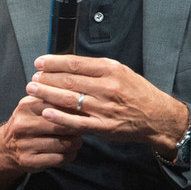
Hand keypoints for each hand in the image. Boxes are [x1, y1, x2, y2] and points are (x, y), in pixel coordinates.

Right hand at [0, 95, 83, 189]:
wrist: (5, 147)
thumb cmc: (27, 122)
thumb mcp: (33, 105)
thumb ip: (52, 98)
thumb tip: (80, 99)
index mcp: (27, 106)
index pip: (59, 106)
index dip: (75, 111)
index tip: (84, 114)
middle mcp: (24, 125)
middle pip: (63, 126)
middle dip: (77, 129)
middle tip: (84, 129)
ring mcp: (25, 144)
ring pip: (63, 144)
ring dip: (75, 144)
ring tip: (77, 141)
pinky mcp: (29, 161)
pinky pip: (58, 159)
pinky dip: (68, 156)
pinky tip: (70, 153)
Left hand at [26, 54, 188, 157]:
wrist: (157, 117)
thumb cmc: (138, 93)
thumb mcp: (121, 72)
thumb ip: (97, 69)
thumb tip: (69, 64)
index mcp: (111, 70)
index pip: (76, 63)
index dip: (54, 62)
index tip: (40, 62)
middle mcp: (108, 87)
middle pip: (69, 80)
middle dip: (47, 78)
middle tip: (33, 78)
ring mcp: (105, 108)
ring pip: (70, 99)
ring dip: (48, 94)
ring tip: (33, 90)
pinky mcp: (104, 127)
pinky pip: (77, 122)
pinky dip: (59, 117)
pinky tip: (46, 112)